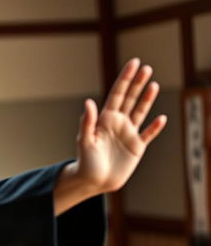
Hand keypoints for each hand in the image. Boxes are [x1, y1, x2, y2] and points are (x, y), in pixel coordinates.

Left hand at [74, 57, 167, 193]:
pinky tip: (161, 118)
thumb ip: (87, 122)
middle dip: (138, 84)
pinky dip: (155, 127)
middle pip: (130, 99)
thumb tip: (88, 102)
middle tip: (147, 68)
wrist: (92, 182)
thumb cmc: (85, 162)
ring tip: (154, 85)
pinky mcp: (136, 147)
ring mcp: (127, 134)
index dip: (126, 79)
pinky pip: (148, 134)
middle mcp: (117, 124)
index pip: (117, 94)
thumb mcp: (84, 141)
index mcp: (104, 120)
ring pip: (140, 113)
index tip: (134, 63)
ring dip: (147, 100)